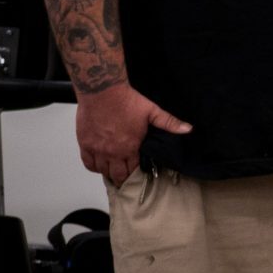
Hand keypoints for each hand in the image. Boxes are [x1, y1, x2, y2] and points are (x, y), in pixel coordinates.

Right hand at [75, 83, 190, 184]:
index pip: (132, 171)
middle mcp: (112, 151)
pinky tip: (98, 165)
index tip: (137, 177)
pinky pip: (87, 162)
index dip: (135, 176)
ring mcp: (97, 148)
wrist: (102, 91)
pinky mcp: (84, 143)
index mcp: (129, 147)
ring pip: (101, 170)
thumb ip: (170, 123)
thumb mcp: (152, 112)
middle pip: (116, 175)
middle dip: (122, 180)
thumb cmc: (125, 100)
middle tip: (125, 181)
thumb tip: (187, 129)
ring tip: (113, 173)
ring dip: (108, 173)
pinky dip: (93, 166)